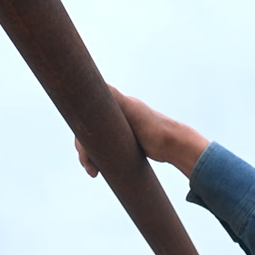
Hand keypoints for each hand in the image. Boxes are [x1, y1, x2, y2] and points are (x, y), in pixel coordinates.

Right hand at [75, 87, 209, 178]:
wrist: (174, 145)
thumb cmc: (154, 127)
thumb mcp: (132, 112)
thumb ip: (115, 98)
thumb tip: (96, 82)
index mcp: (113, 103)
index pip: (86, 114)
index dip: (80, 131)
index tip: (81, 148)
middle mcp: (114, 113)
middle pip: (87, 131)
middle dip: (83, 149)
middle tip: (89, 166)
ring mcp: (118, 127)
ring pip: (94, 142)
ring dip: (89, 156)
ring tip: (93, 171)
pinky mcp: (123, 140)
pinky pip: (104, 148)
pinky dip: (97, 158)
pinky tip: (96, 169)